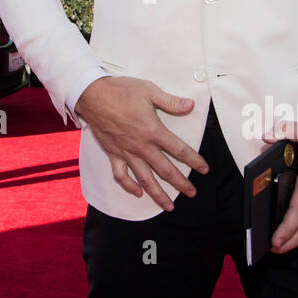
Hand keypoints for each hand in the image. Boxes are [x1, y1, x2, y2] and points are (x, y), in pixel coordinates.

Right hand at [73, 76, 207, 210]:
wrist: (93, 96)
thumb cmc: (121, 91)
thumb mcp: (149, 91)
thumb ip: (171, 101)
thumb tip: (190, 105)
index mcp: (153, 131)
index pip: (179, 150)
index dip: (194, 160)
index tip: (205, 169)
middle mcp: (142, 147)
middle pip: (165, 170)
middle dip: (181, 183)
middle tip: (192, 193)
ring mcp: (127, 153)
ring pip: (145, 179)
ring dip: (158, 194)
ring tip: (169, 206)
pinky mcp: (113, 154)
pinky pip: (121, 175)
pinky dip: (129, 186)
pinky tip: (138, 193)